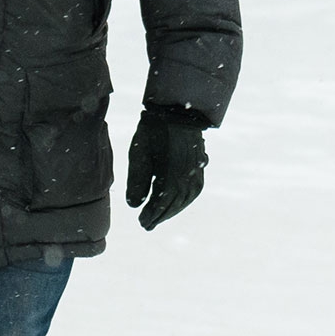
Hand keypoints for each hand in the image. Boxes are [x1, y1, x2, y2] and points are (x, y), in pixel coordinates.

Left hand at [125, 106, 208, 229]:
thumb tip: (134, 205)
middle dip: (161, 215)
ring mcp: (196, 170)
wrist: (176, 110)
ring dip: (173, 210)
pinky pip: (195, 189)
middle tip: (147, 224)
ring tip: (160, 216)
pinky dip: (185, 200)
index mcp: (171, 174)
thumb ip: (136, 180)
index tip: (141, 222)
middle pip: (174, 203)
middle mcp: (187, 175)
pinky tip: (177, 202)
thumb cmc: (153, 131)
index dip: (152, 215)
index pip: (161, 203)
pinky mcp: (200, 165)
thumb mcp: (139, 153)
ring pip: (186, 198)